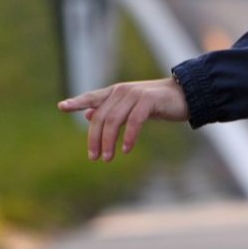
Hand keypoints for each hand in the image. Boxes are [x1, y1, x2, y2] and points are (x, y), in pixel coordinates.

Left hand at [59, 78, 189, 161]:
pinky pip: (134, 121)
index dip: (77, 102)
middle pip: (100, 116)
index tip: (61, 107)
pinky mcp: (149, 100)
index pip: (92, 97)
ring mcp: (135, 94)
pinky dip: (129, 137)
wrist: (186, 95)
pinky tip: (127, 149)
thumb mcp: (131, 107)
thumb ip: (111, 110)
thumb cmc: (158, 103)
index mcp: (116, 92)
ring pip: (114, 120)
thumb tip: (88, 115)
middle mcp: (122, 91)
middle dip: (95, 139)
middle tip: (94, 157)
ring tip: (107, 158)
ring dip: (108, 142)